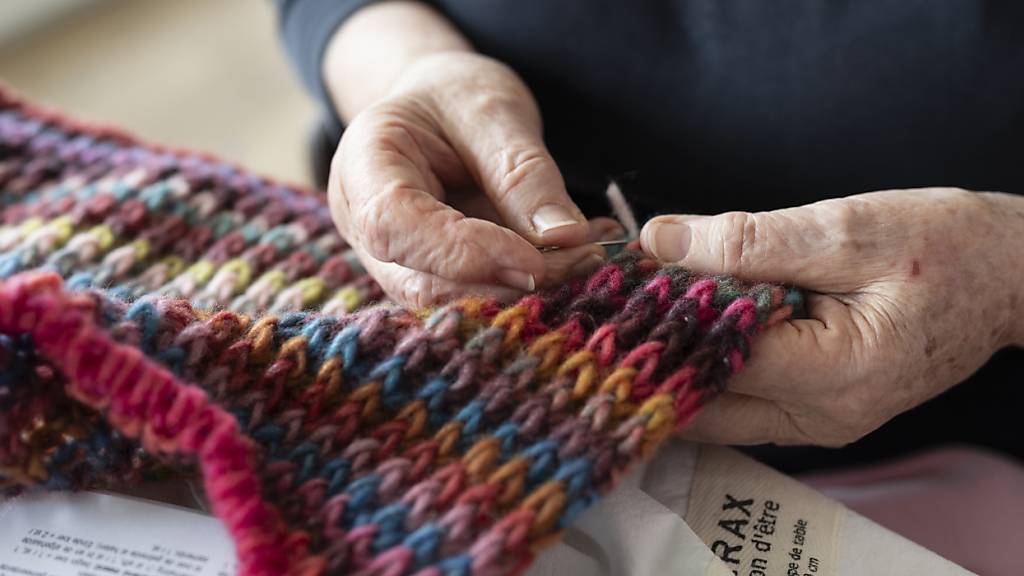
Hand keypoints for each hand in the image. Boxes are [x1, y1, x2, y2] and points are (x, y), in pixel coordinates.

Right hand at [328, 52, 618, 306]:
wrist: (438, 105)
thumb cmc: (455, 97)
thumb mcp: (494, 111)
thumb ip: (523, 173)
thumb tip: (565, 238)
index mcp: (363, 166)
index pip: (395, 225)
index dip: (463, 253)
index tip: (536, 261)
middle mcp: (365, 225)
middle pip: (423, 280)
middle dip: (507, 280)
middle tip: (584, 256)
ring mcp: (394, 260)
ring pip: (454, 300)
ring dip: (527, 288)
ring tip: (589, 253)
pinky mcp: (432, 278)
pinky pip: (480, 293)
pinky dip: (532, 281)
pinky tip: (579, 254)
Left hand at [640, 188, 1023, 445]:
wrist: (1008, 276)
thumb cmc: (944, 247)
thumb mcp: (846, 228)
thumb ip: (748, 240)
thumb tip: (660, 240)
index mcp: (839, 375)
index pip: (715, 358)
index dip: (661, 317)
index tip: (621, 278)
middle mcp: (824, 417)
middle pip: (704, 399)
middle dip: (657, 350)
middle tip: (620, 297)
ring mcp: (819, 423)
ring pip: (715, 407)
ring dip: (679, 358)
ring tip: (649, 303)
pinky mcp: (815, 410)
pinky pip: (741, 399)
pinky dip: (710, 361)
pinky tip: (692, 318)